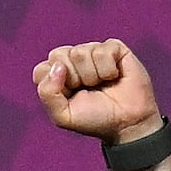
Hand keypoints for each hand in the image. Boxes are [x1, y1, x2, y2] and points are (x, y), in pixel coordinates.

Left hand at [32, 39, 162, 146]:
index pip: (42, 69)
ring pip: (80, 52)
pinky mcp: (113, 48)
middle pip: (58, 55)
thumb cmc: (95, 118)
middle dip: (74, 78)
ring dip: (92, 75)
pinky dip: (108, 69)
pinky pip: (102, 50)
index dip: (56, 85)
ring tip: (102, 84)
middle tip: (88, 90)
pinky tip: (114, 76)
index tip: (71, 97)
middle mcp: (72, 60)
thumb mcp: (63, 116)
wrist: (127, 122)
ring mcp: (92, 51)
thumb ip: (48, 94)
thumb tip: (58, 66)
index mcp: (56, 75)